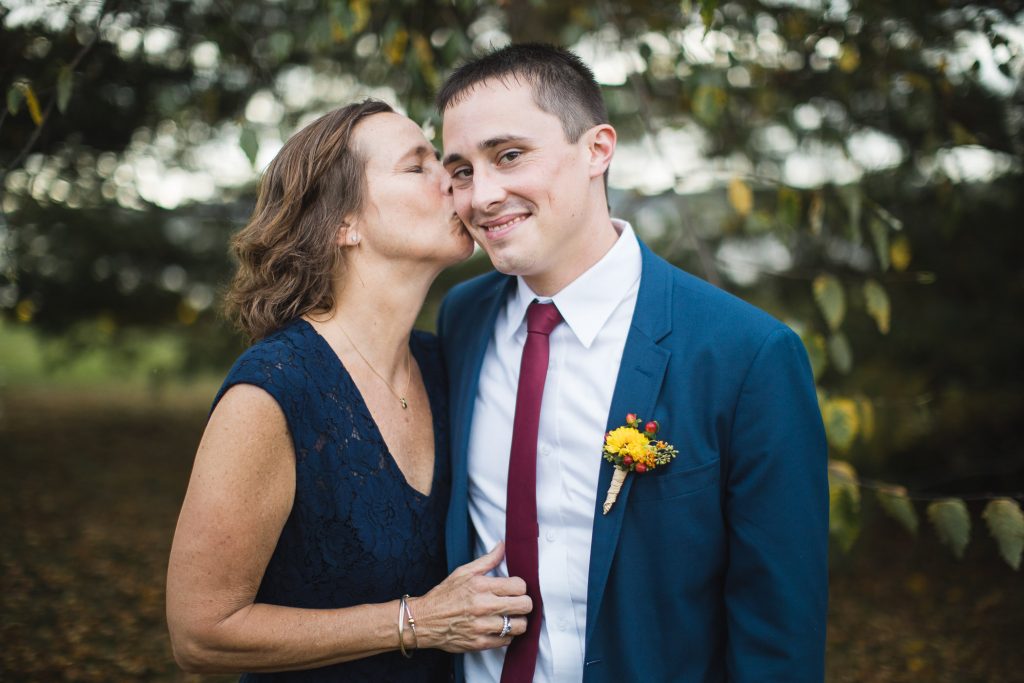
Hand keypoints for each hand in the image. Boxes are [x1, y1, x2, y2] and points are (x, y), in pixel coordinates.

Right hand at [410, 542, 531, 652]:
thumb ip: (487, 560)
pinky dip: (507, 635)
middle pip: (524, 606)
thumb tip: (502, 546)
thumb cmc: (444, 595)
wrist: (424, 620)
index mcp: (481, 586)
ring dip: (518, 621)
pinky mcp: (480, 643)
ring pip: (519, 626)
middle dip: (524, 603)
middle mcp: (483, 606)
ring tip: (510, 617)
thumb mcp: (463, 572)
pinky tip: (499, 628)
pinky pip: (507, 641)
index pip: (520, 586)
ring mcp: (482, 626)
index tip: (515, 589)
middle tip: (517, 603)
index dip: (520, 587)